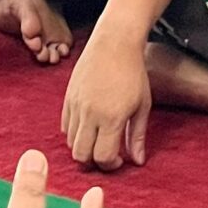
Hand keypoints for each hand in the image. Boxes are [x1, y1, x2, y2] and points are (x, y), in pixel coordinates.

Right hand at [62, 33, 154, 169]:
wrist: (114, 42)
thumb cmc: (134, 73)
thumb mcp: (142, 106)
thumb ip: (137, 136)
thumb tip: (138, 162)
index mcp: (112, 118)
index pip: (103, 157)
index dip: (111, 165)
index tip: (120, 159)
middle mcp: (90, 114)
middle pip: (81, 155)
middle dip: (94, 161)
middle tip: (107, 154)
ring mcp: (76, 105)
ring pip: (71, 142)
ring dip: (84, 147)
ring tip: (99, 139)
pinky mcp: (68, 97)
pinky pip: (65, 126)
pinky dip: (75, 133)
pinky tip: (90, 126)